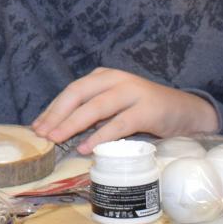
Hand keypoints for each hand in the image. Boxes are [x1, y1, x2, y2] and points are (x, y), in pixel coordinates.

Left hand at [31, 68, 217, 152]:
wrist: (185, 112)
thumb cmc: (144, 110)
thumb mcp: (116, 105)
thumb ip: (93, 111)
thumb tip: (58, 129)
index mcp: (105, 76)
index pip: (72, 90)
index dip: (53, 109)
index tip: (37, 127)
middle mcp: (116, 79)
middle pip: (78, 93)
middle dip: (57, 115)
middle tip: (42, 134)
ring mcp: (133, 92)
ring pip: (96, 107)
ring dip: (73, 124)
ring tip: (57, 140)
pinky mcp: (147, 110)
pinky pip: (119, 124)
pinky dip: (101, 136)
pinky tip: (87, 148)